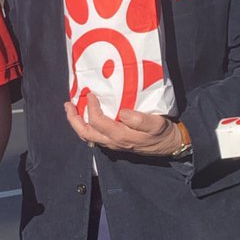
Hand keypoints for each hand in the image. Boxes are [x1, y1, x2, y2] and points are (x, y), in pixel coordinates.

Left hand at [64, 95, 181, 156]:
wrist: (171, 145)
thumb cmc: (164, 132)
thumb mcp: (156, 124)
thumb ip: (140, 119)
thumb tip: (122, 112)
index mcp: (121, 136)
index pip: (98, 122)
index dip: (91, 108)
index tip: (90, 94)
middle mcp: (113, 142)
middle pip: (86, 133)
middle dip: (73, 119)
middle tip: (68, 104)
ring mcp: (113, 144)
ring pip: (88, 136)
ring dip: (77, 123)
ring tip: (72, 109)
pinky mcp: (116, 142)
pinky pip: (95, 136)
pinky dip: (86, 125)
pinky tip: (87, 116)